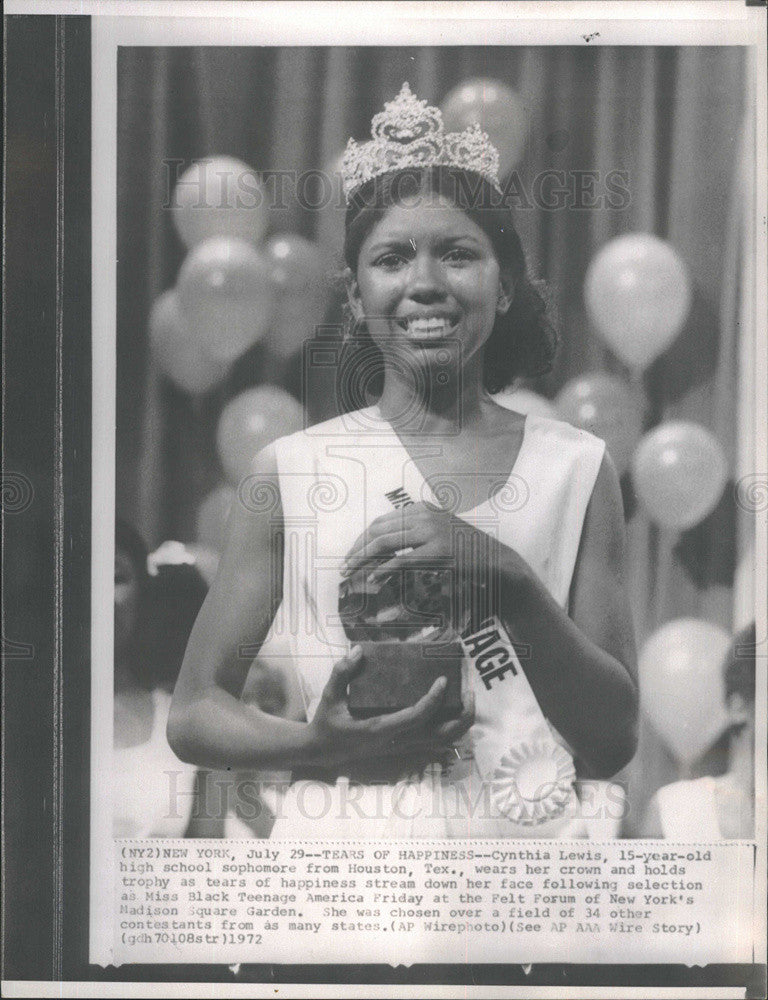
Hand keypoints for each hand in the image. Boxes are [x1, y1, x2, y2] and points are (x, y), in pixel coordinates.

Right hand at [307, 646, 473, 766]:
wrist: (322, 752)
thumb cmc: (327, 722)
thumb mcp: (329, 696)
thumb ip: (341, 673)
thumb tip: (357, 650)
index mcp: (380, 730)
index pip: (416, 717)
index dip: (433, 700)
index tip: (443, 679)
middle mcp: (396, 742)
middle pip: (441, 736)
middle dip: (461, 716)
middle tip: (469, 692)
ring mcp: (402, 748)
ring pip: (442, 743)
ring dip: (459, 724)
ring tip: (467, 700)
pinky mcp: (403, 749)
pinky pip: (434, 743)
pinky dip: (450, 730)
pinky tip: (453, 712)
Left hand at [341, 502, 523, 627]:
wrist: (497, 562)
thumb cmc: (466, 553)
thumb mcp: (439, 534)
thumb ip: (414, 534)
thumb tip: (380, 547)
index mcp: (423, 508)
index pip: (382, 521)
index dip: (362, 539)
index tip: (351, 555)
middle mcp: (426, 515)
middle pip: (379, 530)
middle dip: (357, 550)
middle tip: (344, 568)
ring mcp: (433, 531)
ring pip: (385, 543)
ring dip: (363, 560)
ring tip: (351, 574)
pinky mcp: (439, 551)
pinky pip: (402, 561)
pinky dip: (383, 571)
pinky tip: (374, 580)